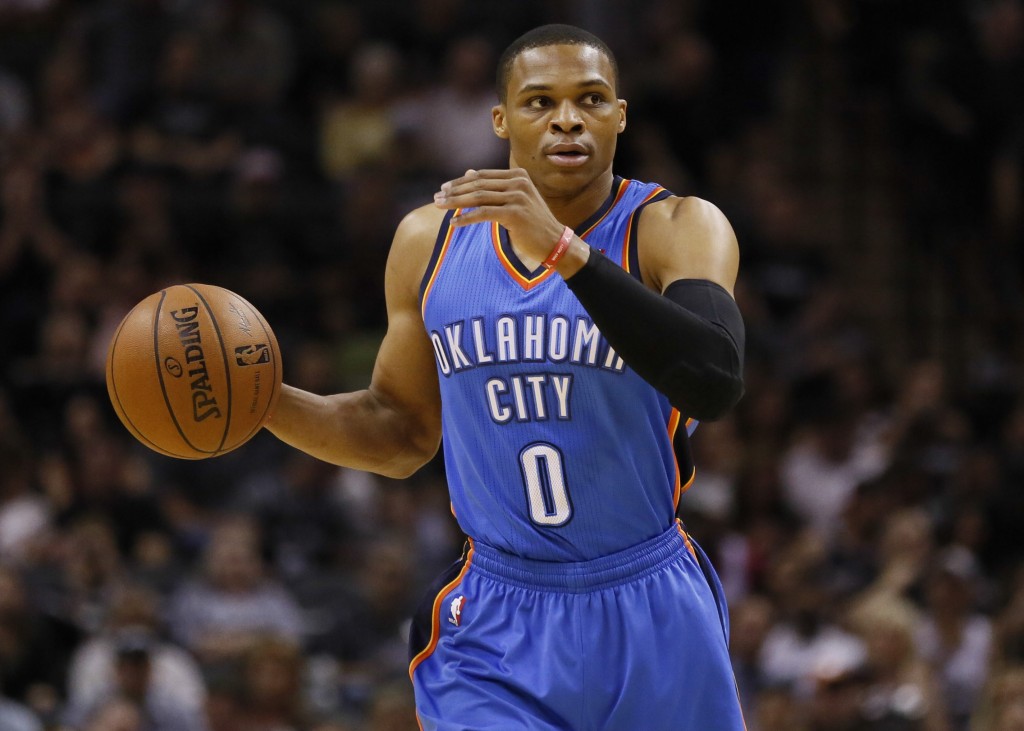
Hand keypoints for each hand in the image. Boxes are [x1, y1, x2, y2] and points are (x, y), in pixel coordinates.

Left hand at [433, 168, 565, 263]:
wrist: (554, 241)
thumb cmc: (532, 223)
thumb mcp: (514, 199)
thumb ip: (493, 187)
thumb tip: (467, 172)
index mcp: (518, 175)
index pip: (482, 175)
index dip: (460, 181)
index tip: (444, 188)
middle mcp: (518, 182)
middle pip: (478, 184)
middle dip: (454, 191)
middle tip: (436, 197)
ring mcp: (517, 197)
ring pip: (478, 197)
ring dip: (455, 203)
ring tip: (439, 207)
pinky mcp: (514, 213)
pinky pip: (483, 214)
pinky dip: (466, 218)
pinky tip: (454, 223)